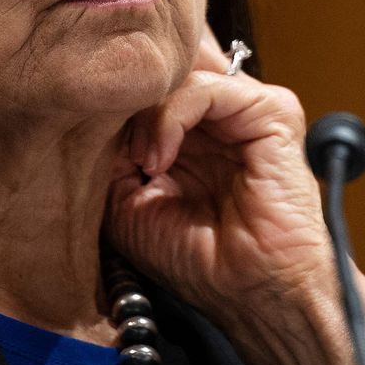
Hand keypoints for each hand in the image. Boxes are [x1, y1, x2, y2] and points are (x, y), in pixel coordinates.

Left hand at [105, 26, 364, 364]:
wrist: (252, 291)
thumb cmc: (199, 259)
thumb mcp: (128, 201)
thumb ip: (116, 151)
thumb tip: (102, 108)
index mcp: (195, 135)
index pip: (154, 86)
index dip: (119, 100)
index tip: (91, 135)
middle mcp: (223, 118)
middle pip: (166, 72)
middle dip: (130, 103)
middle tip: (119, 153)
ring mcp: (249, 112)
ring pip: (181, 77)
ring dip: (147, 117)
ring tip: (143, 165)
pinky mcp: (273, 112)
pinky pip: (209, 87)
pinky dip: (171, 117)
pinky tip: (159, 159)